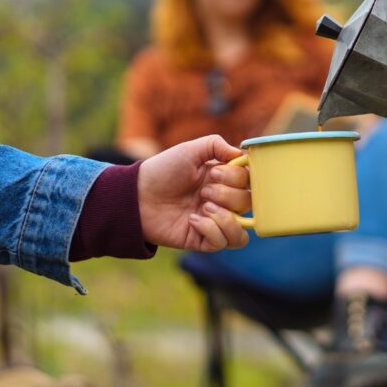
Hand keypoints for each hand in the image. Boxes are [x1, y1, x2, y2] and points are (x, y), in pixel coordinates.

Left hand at [137, 135, 250, 250]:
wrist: (137, 196)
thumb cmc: (162, 170)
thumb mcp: (190, 149)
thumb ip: (217, 144)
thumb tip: (241, 154)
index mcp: (224, 179)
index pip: (250, 181)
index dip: (237, 177)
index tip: (214, 172)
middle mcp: (223, 201)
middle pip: (248, 203)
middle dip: (226, 195)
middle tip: (203, 191)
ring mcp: (214, 222)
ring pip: (242, 230)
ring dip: (226, 217)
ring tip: (203, 208)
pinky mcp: (202, 241)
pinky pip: (223, 243)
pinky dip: (211, 230)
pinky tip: (192, 220)